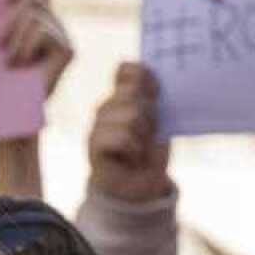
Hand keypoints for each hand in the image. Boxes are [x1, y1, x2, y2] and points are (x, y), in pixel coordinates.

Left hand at [0, 0, 73, 95]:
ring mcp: (62, 35)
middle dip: (9, 18)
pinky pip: (41, 30)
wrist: (5, 113)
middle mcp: (52, 22)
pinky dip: (24, 46)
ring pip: (32, 12)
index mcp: (34, 16)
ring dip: (13, 38)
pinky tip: (20, 65)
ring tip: (8, 62)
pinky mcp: (67, 50)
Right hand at [88, 63, 172, 203]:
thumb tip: (142, 68)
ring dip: (143, 134)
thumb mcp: (159, 119)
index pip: (129, 70)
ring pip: (131, 115)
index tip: (157, 98)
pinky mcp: (94, 145)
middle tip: (148, 134)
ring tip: (140, 148)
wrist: (140, 186)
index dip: (146, 80)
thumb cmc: (150, 152)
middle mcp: (107, 106)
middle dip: (151, 115)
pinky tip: (132, 156)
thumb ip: (150, 94)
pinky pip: (120, 136)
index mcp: (122, 96)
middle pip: (133, 93)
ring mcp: (98, 125)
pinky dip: (133, 148)